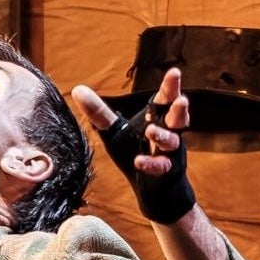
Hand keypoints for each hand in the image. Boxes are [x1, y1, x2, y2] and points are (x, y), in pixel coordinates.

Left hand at [72, 66, 195, 223]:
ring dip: (163, 135)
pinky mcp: (167, 170)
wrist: (151, 187)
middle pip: (177, 117)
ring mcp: (170, 152)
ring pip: (173, 141)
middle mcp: (168, 131)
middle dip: (179, 108)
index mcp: (157, 117)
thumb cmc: (136, 151)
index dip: (171, 86)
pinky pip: (161, 165)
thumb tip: (78, 90)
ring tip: (151, 131)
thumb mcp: (114, 131)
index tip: (175, 72)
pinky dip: (151, 163)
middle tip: (181, 99)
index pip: (165, 98)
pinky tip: (140, 161)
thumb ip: (99, 112)